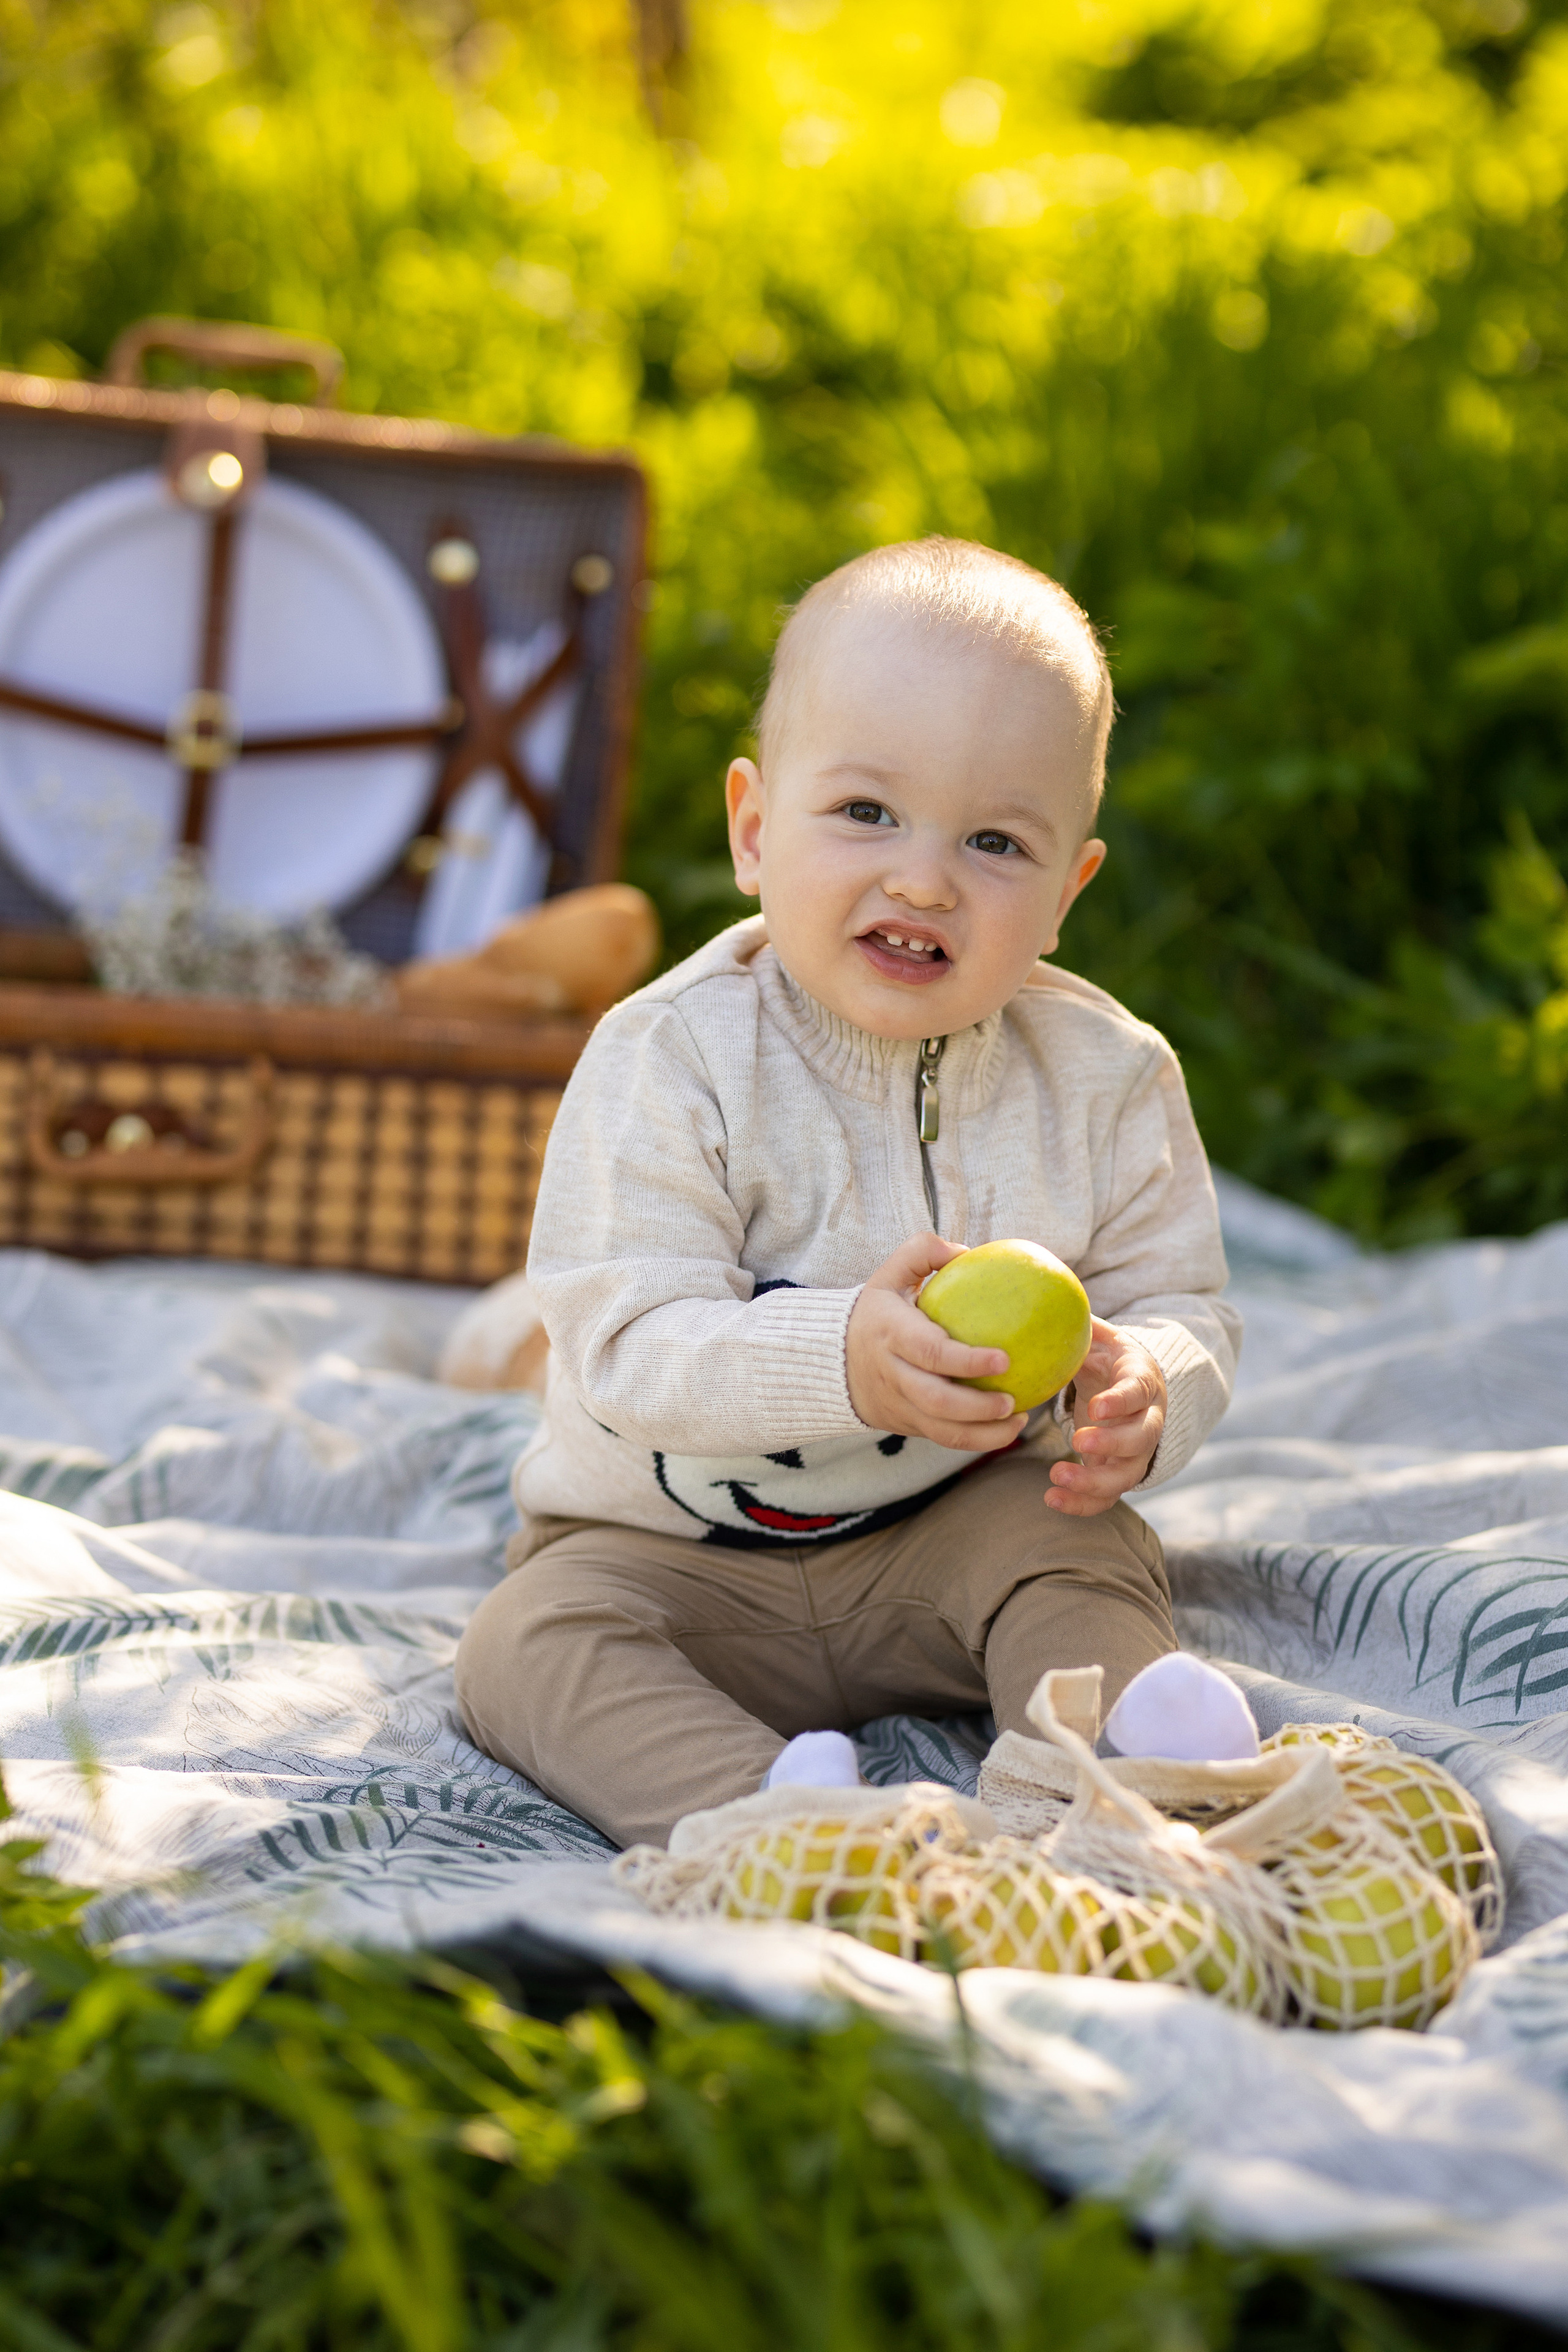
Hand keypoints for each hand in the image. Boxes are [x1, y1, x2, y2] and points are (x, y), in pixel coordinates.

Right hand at [846, 1234, 1026, 1453]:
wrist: (830, 1362)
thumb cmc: (875, 1313)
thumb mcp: (888, 1276)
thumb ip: (921, 1253)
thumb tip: (965, 1250)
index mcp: (891, 1334)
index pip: (930, 1352)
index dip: (967, 1361)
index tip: (1004, 1358)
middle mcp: (893, 1374)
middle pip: (937, 1401)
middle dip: (978, 1407)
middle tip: (1013, 1399)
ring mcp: (899, 1404)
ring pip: (942, 1430)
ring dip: (985, 1433)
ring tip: (1019, 1420)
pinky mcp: (906, 1425)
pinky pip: (943, 1439)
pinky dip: (978, 1440)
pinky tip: (1007, 1428)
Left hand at [1046, 1318, 1165, 1516]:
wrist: (1124, 1381)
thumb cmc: (1106, 1354)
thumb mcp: (1096, 1333)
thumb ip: (1076, 1321)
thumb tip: (1044, 1292)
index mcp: (1141, 1379)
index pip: (1139, 1391)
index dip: (1121, 1401)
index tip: (1095, 1407)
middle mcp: (1147, 1418)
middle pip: (1141, 1439)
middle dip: (1111, 1444)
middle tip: (1077, 1441)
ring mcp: (1135, 1450)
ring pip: (1127, 1474)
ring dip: (1094, 1481)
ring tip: (1056, 1477)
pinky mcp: (1118, 1471)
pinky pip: (1108, 1495)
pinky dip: (1083, 1503)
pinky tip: (1051, 1500)